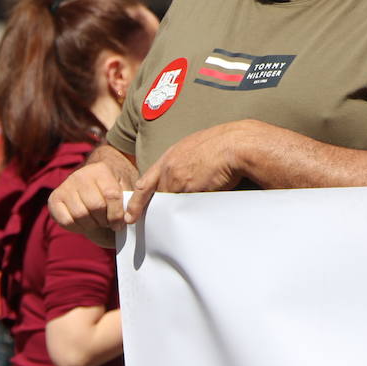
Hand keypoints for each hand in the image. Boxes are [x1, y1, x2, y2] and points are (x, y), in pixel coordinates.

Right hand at [48, 146, 139, 246]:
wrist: (94, 180)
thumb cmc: (113, 187)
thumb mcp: (125, 187)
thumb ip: (129, 200)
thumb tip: (130, 217)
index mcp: (101, 170)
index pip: (111, 195)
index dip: (117, 214)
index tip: (120, 224)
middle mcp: (80, 175)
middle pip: (95, 206)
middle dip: (105, 220)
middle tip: (108, 222)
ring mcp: (65, 186)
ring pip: (80, 215)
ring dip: (92, 224)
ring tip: (98, 222)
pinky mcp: (54, 199)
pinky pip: (66, 221)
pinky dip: (78, 227)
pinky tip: (85, 222)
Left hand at [126, 121, 255, 223]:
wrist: (235, 144)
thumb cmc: (222, 144)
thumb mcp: (195, 147)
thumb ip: (184, 162)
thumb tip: (184, 176)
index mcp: (170, 157)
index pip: (145, 184)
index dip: (136, 202)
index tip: (130, 216)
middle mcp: (169, 170)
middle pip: (157, 198)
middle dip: (159, 208)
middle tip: (157, 221)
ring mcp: (179, 182)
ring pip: (171, 205)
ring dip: (176, 211)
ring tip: (183, 218)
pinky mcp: (191, 192)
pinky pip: (185, 209)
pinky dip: (189, 213)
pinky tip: (194, 216)